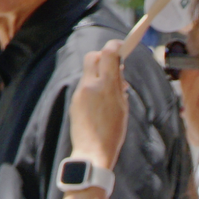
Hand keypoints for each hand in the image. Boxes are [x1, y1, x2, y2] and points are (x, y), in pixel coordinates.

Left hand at [68, 39, 131, 173]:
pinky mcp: (75, 102)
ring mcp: (80, 93)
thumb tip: (117, 69)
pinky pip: (85, 87)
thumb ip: (118, 85)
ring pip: (89, 72)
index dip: (115, 46)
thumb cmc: (112, 133)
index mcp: (105, 86)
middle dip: (103, 56)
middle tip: (114, 65)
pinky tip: (102, 103)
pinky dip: (94, 87)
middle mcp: (90, 85)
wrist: (92, 152)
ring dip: (99, 74)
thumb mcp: (122, 107)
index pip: (108, 53)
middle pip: (93, 57)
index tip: (121, 46)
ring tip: (111, 90)